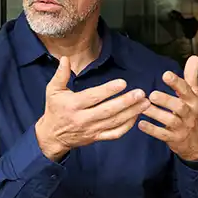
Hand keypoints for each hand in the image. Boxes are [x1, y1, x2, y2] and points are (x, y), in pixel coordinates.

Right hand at [35, 55, 150, 160]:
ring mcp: (92, 130)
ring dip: (132, 113)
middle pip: (108, 111)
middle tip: (141, 93)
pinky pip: (114, 134)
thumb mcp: (52, 90)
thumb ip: (60, 75)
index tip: (123, 83)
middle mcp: (84, 119)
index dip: (108, 90)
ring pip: (114, 122)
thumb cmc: (54, 110)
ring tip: (145, 103)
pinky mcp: (97, 138)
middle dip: (126, 102)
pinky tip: (136, 116)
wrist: (53, 136)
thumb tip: (65, 59)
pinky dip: (127, 126)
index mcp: (73, 105)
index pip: (93, 97)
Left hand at [138, 55, 197, 161]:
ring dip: (156, 114)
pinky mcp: (174, 138)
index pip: (187, 90)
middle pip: (179, 106)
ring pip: (170, 120)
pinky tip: (141, 124)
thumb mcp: (195, 95)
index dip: (177, 83)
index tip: (166, 75)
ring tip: (143, 107)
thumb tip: (194, 57)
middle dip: (166, 100)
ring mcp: (181, 127)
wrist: (197, 142)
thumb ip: (191, 76)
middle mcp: (189, 113)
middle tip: (152, 95)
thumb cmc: (192, 114)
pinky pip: (163, 134)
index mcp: (193, 101)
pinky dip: (152, 130)